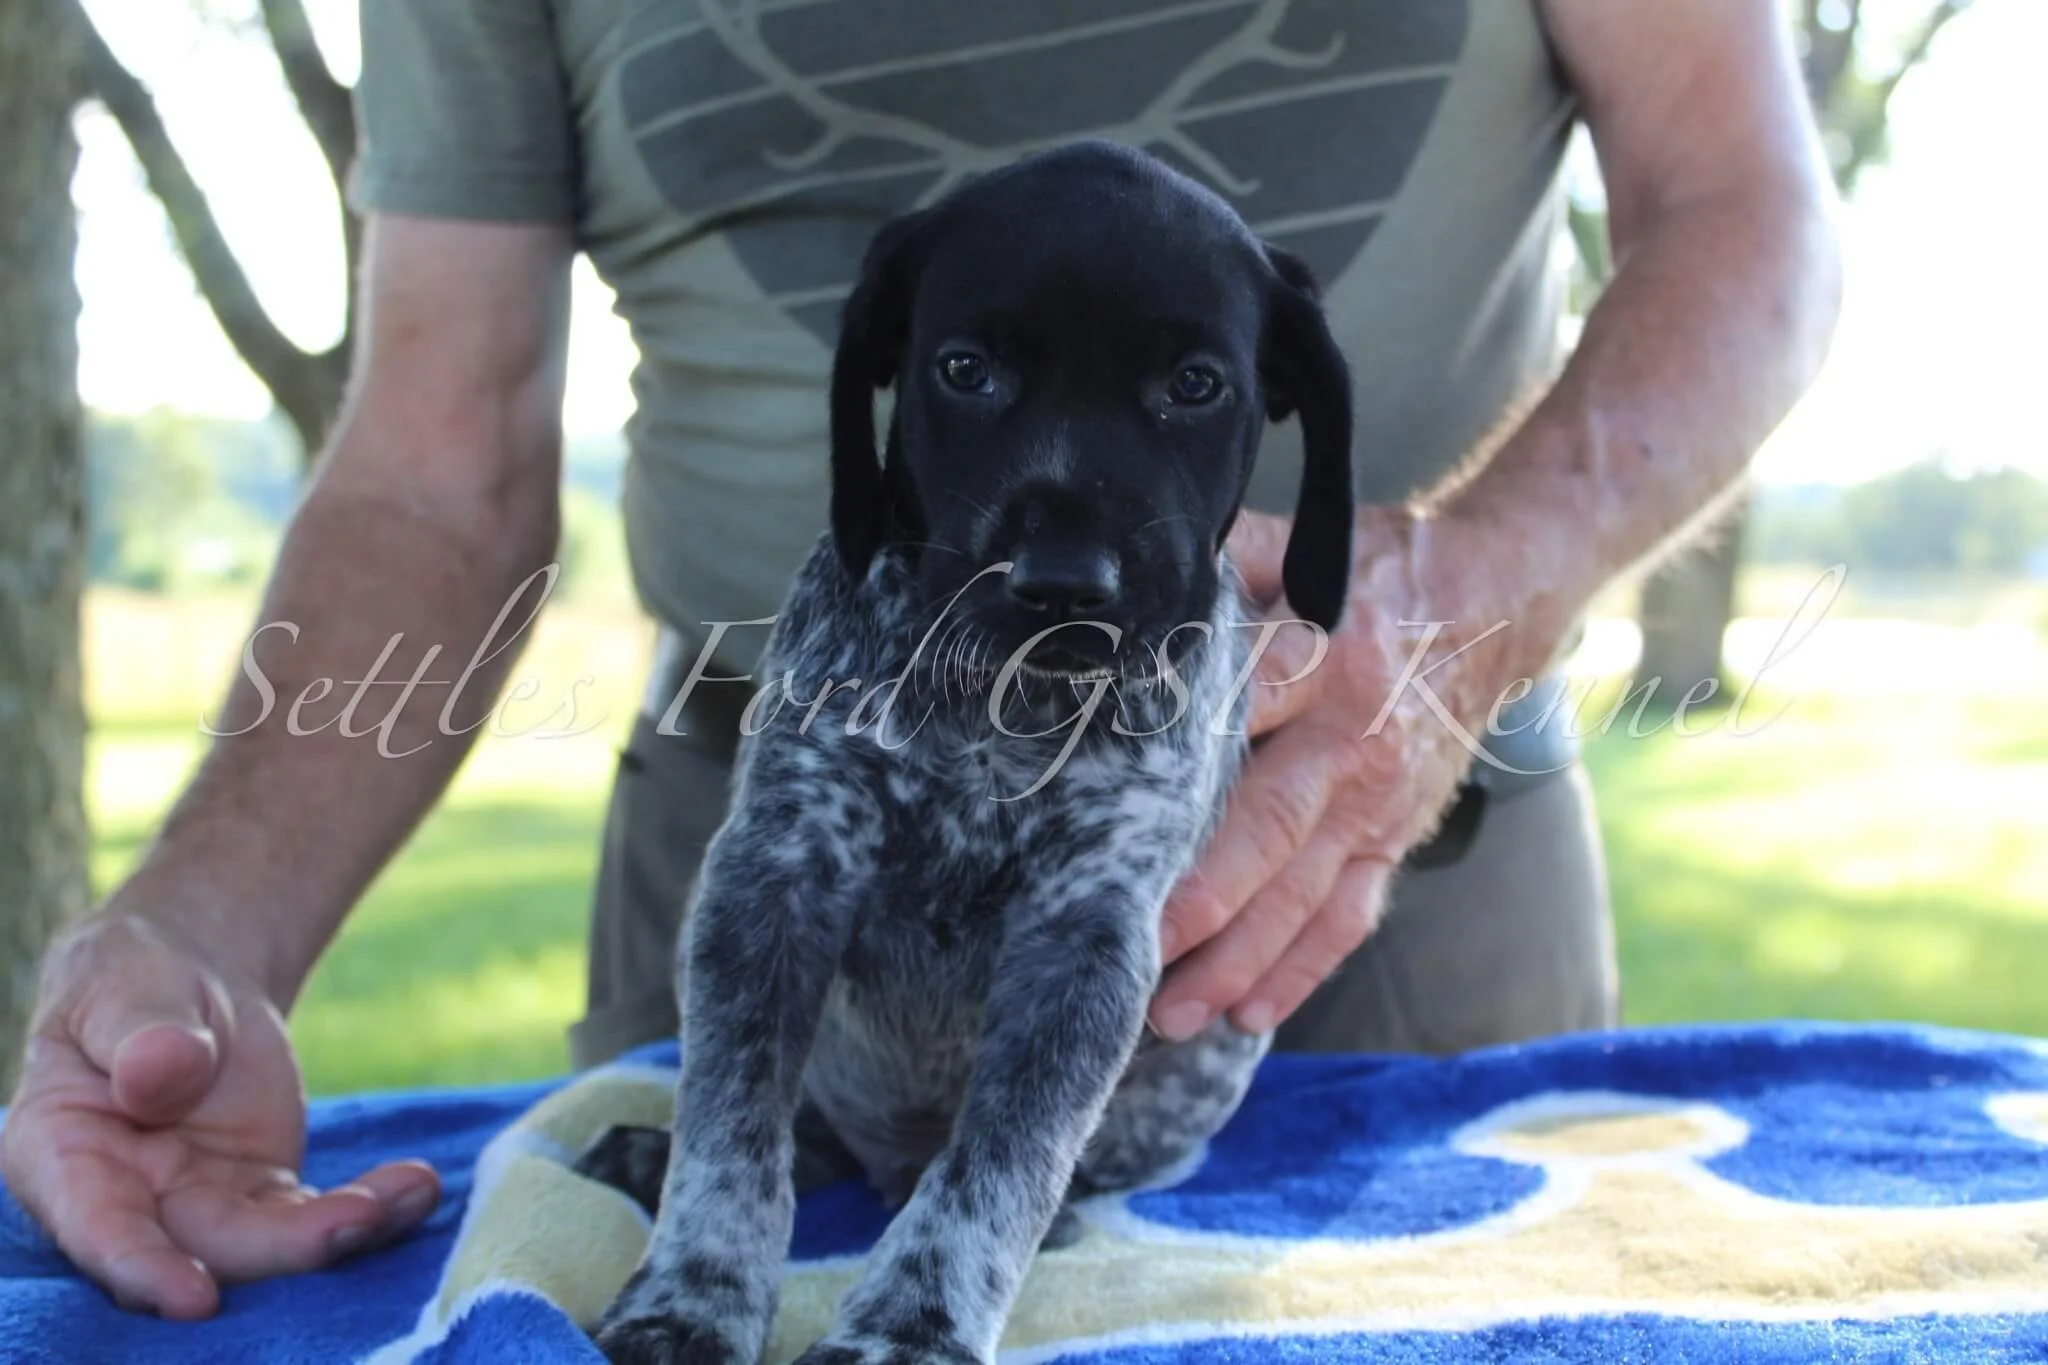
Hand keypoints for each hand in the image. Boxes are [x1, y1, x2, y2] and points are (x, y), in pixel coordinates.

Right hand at [0, 909, 438, 1316]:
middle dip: (280, 1250)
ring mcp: (198, 1201)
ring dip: (340, 1230)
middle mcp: (127, 1199)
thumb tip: (162, 1074)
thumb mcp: (121, 988)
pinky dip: (368, 1208)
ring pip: (267, 1242)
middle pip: (201, 1246)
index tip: (195, 1296)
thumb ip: (139, 1034)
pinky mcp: (260, 1189)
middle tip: (354, 1222)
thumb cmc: (128, 981)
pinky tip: (419, 1186)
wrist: (179, 979)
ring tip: (410, 1192)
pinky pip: (313, 1214)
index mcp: (62, 1157)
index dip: (142, 1268)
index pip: (99, 1228)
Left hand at [1149, 506, 1566, 1040]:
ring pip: (1303, 893)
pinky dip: (1299, 970)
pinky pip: (1346, 917)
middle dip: (1202, 898)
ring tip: (1172, 1013)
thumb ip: (1218, 567)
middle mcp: (1353, 737)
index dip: (1187, 752)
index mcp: (1325, 652)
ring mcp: (1378, 800)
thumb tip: (1126, 576)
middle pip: (1269, 826)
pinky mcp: (1394, 836)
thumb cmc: (1369, 574)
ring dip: (1238, 960)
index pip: (1247, 702)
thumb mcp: (1296, 549)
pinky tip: (1247, 1013)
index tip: (1118, 807)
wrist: (1491, 604)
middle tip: (1135, 952)